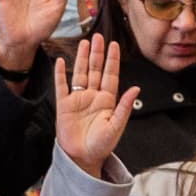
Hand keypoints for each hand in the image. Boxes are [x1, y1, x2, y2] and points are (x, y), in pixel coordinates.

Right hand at [49, 29, 136, 178]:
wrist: (82, 158)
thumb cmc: (101, 146)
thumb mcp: (116, 126)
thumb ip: (125, 106)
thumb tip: (136, 88)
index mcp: (107, 101)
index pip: (110, 75)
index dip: (112, 60)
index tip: (114, 45)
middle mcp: (92, 97)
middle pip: (95, 70)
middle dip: (97, 53)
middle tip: (98, 36)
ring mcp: (78, 100)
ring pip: (80, 73)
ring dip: (81, 58)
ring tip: (84, 43)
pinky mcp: (64, 106)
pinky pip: (61, 86)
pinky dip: (60, 74)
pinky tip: (60, 61)